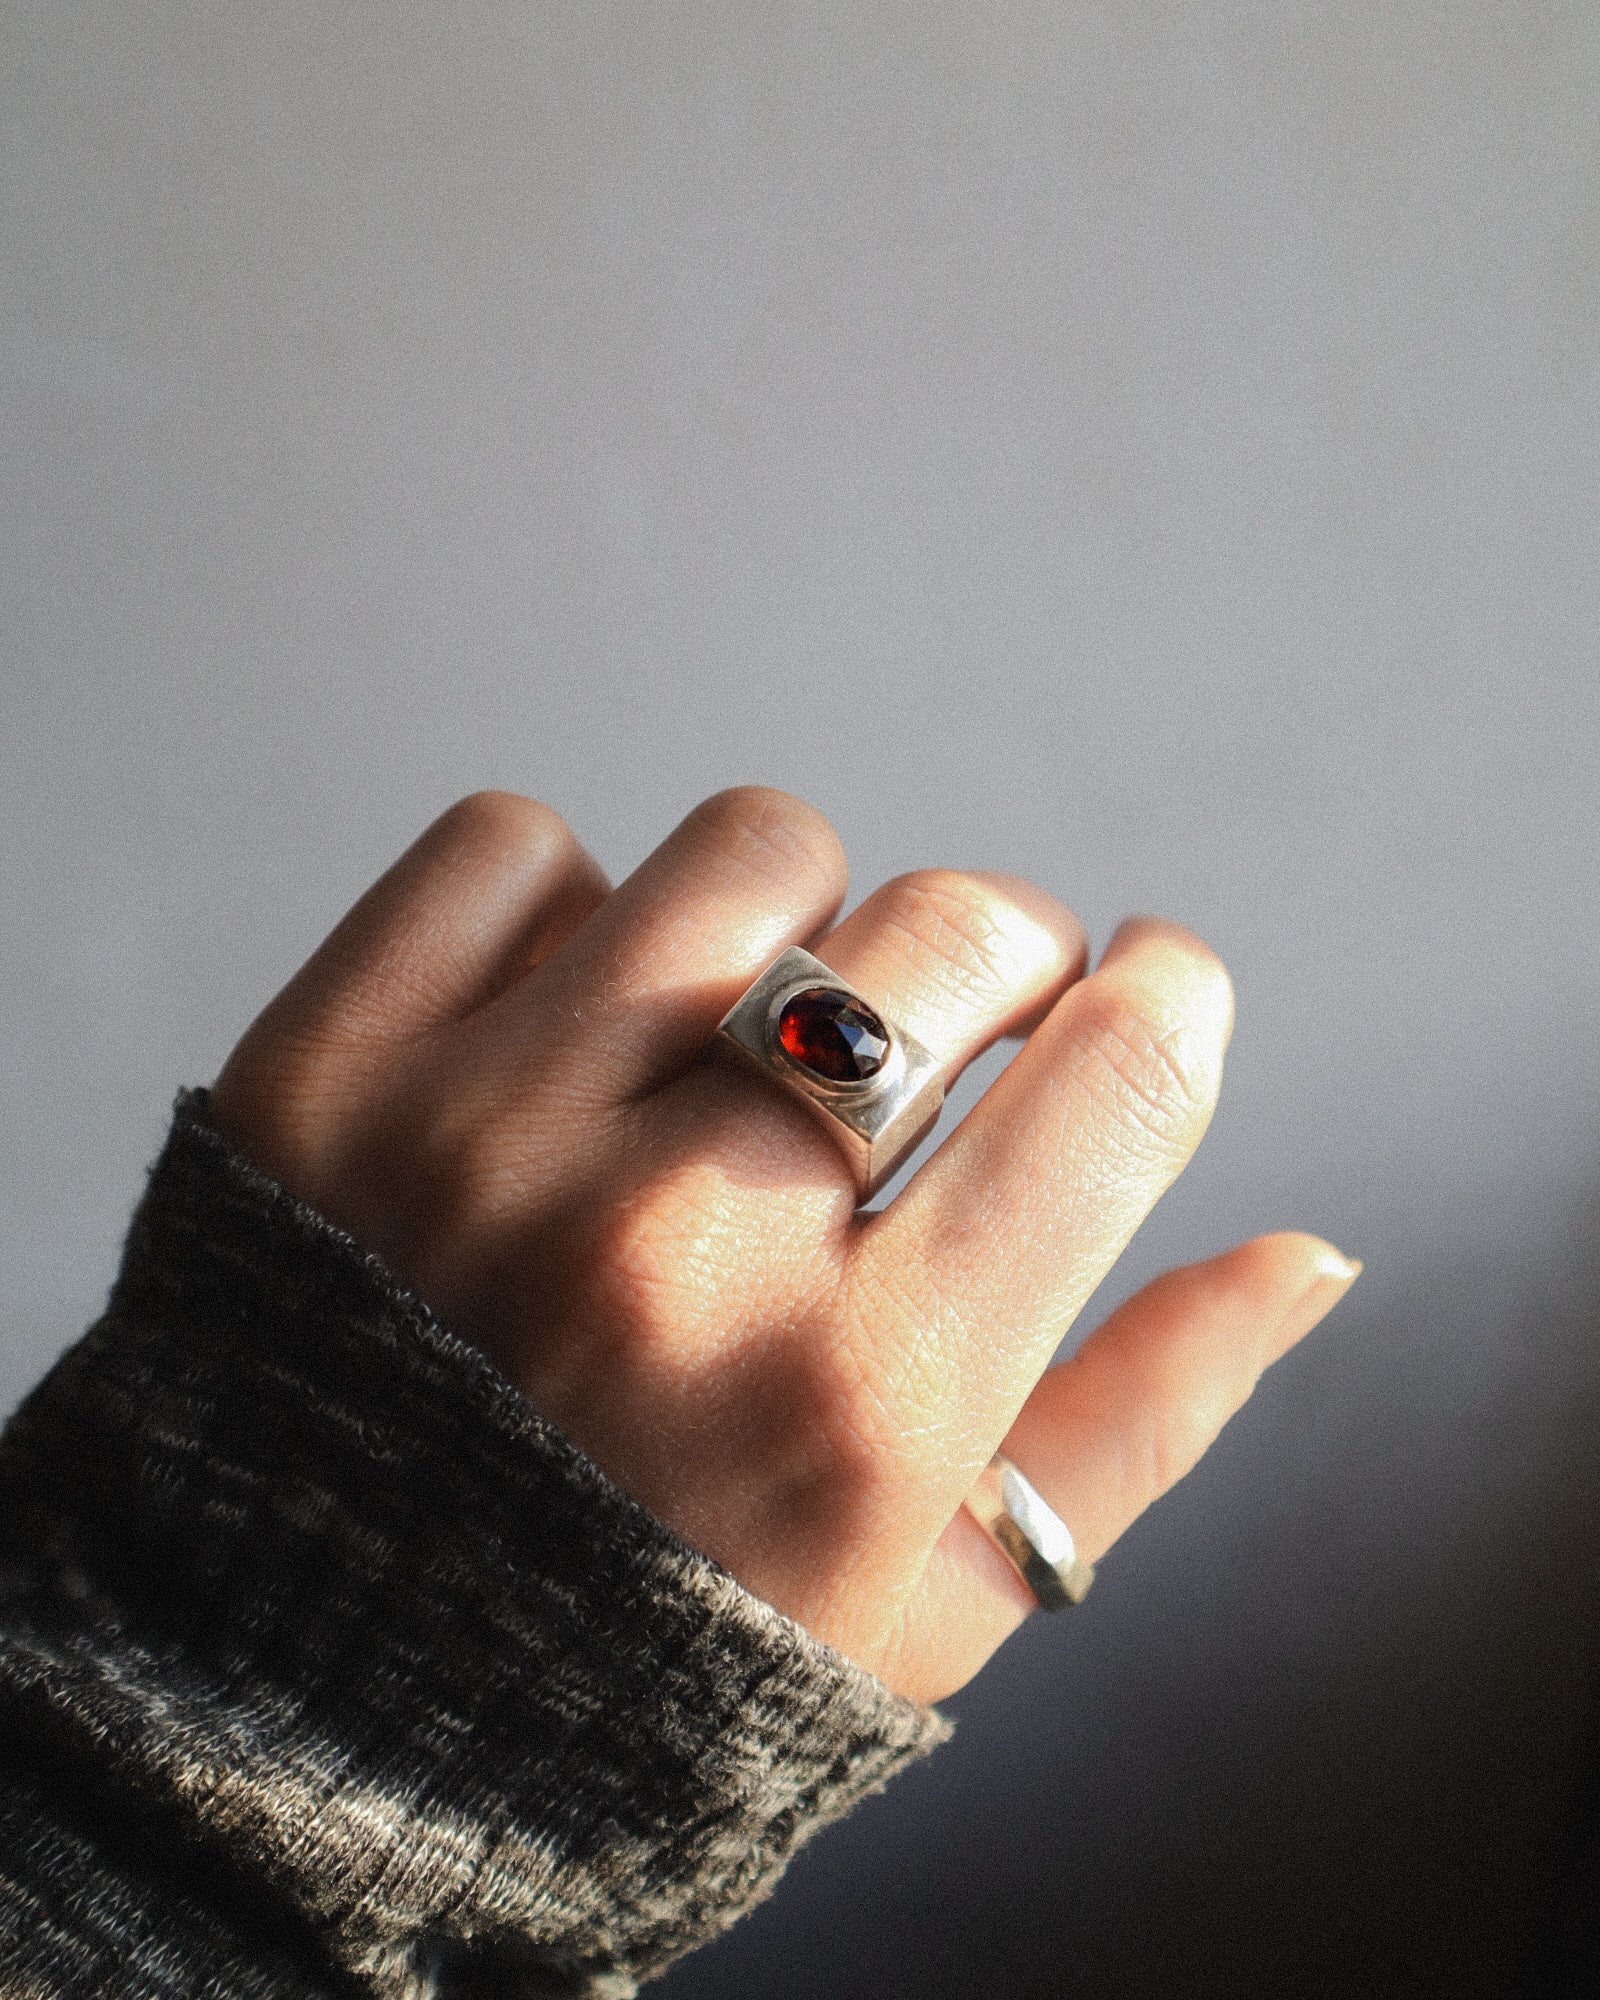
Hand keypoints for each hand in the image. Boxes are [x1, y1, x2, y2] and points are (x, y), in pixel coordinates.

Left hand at [209, 788, 1358, 1702]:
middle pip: (953, 929)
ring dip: (790, 922)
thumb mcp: (929, 1601)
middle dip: (1001, 955)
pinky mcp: (320, 1073)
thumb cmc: (650, 1658)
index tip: (1144, 993)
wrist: (301, 1705)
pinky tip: (568, 1033)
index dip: (1167, 1000)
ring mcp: (479, 1143)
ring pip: (750, 851)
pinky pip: (516, 849)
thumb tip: (1311, 1251)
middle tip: (950, 1028)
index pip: (1114, 1083)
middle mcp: (678, 1255)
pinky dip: (568, 909)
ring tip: (739, 1039)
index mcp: (862, 1400)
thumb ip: (1138, 1421)